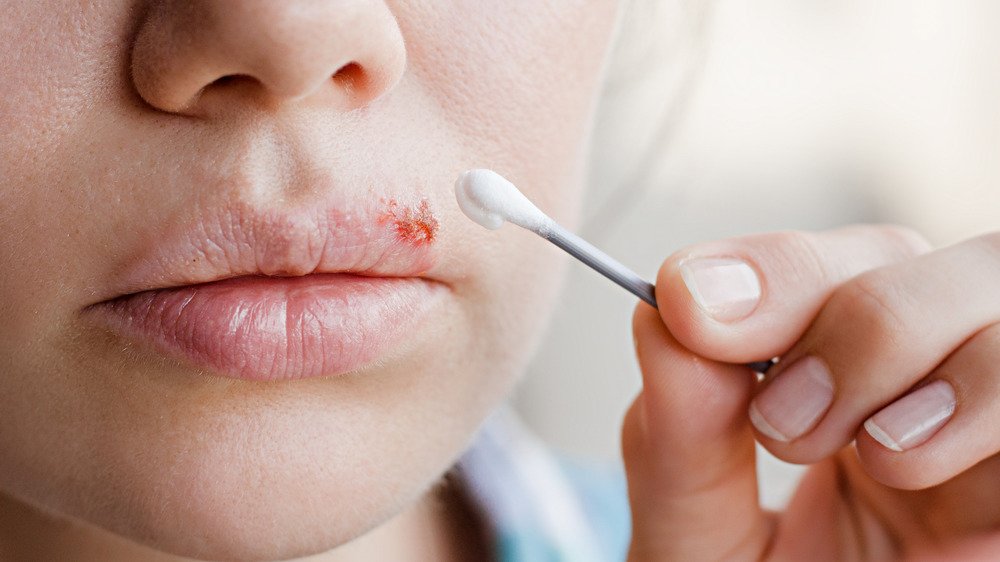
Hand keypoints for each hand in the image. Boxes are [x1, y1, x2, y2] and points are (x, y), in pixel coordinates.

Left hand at [622, 225, 999, 560]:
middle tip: (790, 421)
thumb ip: (677, 438)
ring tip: (881, 460)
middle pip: (935, 263)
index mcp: (827, 383)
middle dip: (861, 319)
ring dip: (953, 368)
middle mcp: (920, 389)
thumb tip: (663, 317)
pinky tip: (947, 505)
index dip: (770, 268)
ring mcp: (988, 435)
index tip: (691, 306)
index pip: (823, 269)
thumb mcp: (697, 542)